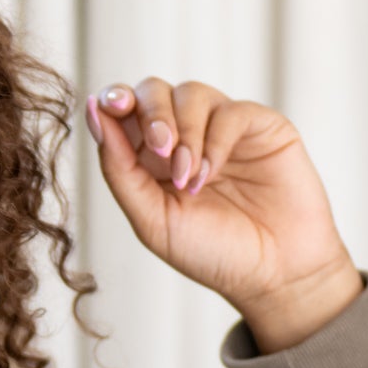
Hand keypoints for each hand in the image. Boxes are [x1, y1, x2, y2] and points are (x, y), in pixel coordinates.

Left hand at [88, 80, 361, 354]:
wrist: (274, 276)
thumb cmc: (212, 253)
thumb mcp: (151, 218)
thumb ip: (118, 168)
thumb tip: (93, 112)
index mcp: (150, 157)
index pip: (124, 110)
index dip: (114, 99)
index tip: (110, 106)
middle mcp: (186, 135)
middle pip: (155, 90)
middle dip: (152, 113)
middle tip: (160, 149)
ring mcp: (223, 128)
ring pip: (191, 93)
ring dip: (184, 132)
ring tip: (187, 178)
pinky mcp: (262, 126)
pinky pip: (231, 111)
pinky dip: (214, 141)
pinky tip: (210, 175)